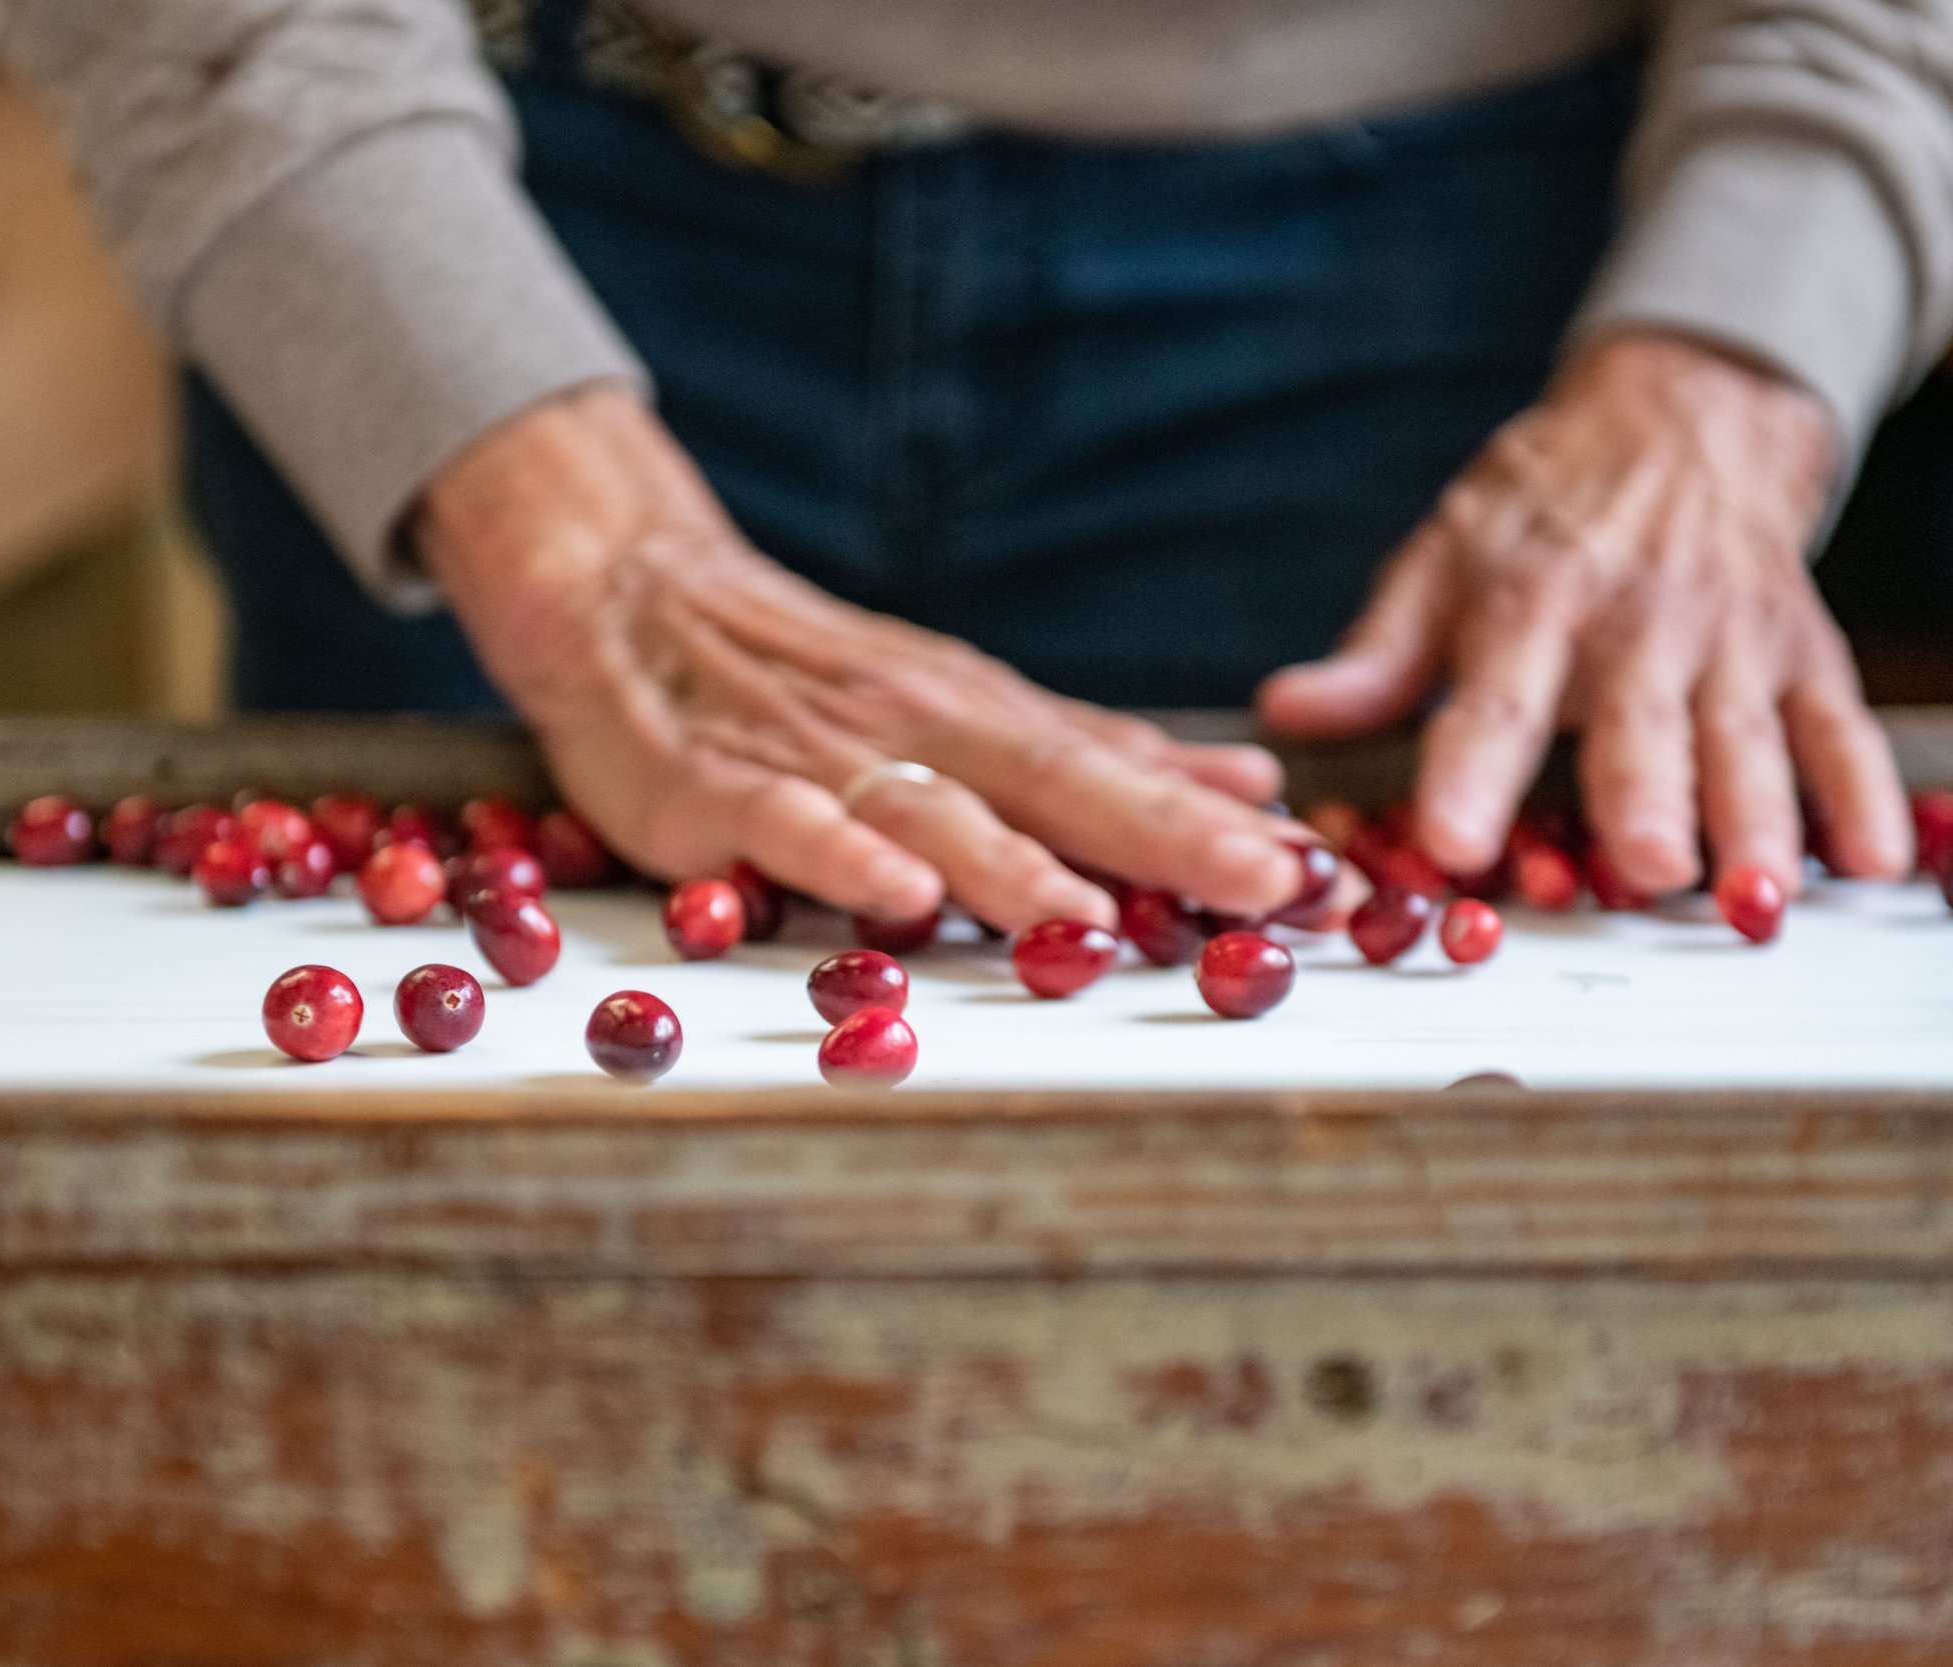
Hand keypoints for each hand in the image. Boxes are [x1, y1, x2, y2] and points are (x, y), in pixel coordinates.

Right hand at [414, 385, 1303, 930]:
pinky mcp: (725, 789)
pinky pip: (790, 825)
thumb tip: (1248, 788)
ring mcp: (826, 757)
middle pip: (1060, 785)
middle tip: (1264, 884)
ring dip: (1016, 865)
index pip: (1119, 770)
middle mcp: (925, 729)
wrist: (639, 596)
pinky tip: (897, 897)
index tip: (1312, 868)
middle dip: (1167, 839)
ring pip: (935, 812)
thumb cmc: (821, 677)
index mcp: (990, 718)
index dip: (1215, 822)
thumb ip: (1103, 757)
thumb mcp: (975, 706)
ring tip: (1092, 918)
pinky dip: (844, 858)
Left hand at [1257, 332, 1910, 895]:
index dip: (1471, 771)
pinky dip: (1866, 793)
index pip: (1494, 697)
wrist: (1684, 414)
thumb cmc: (1544, 509)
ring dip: (1760, 820)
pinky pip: (1843, 726)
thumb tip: (1289, 713)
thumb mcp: (1442, 557)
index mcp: (1530, 601)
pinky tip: (1879, 860)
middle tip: (1649, 870)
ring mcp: (1730, 638)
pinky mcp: (1805, 650)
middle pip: (1640, 722)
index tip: (1451, 841)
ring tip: (1760, 897)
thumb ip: (1376, 655)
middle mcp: (1637, 620)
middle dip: (1645, 797)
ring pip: (1749, 737)